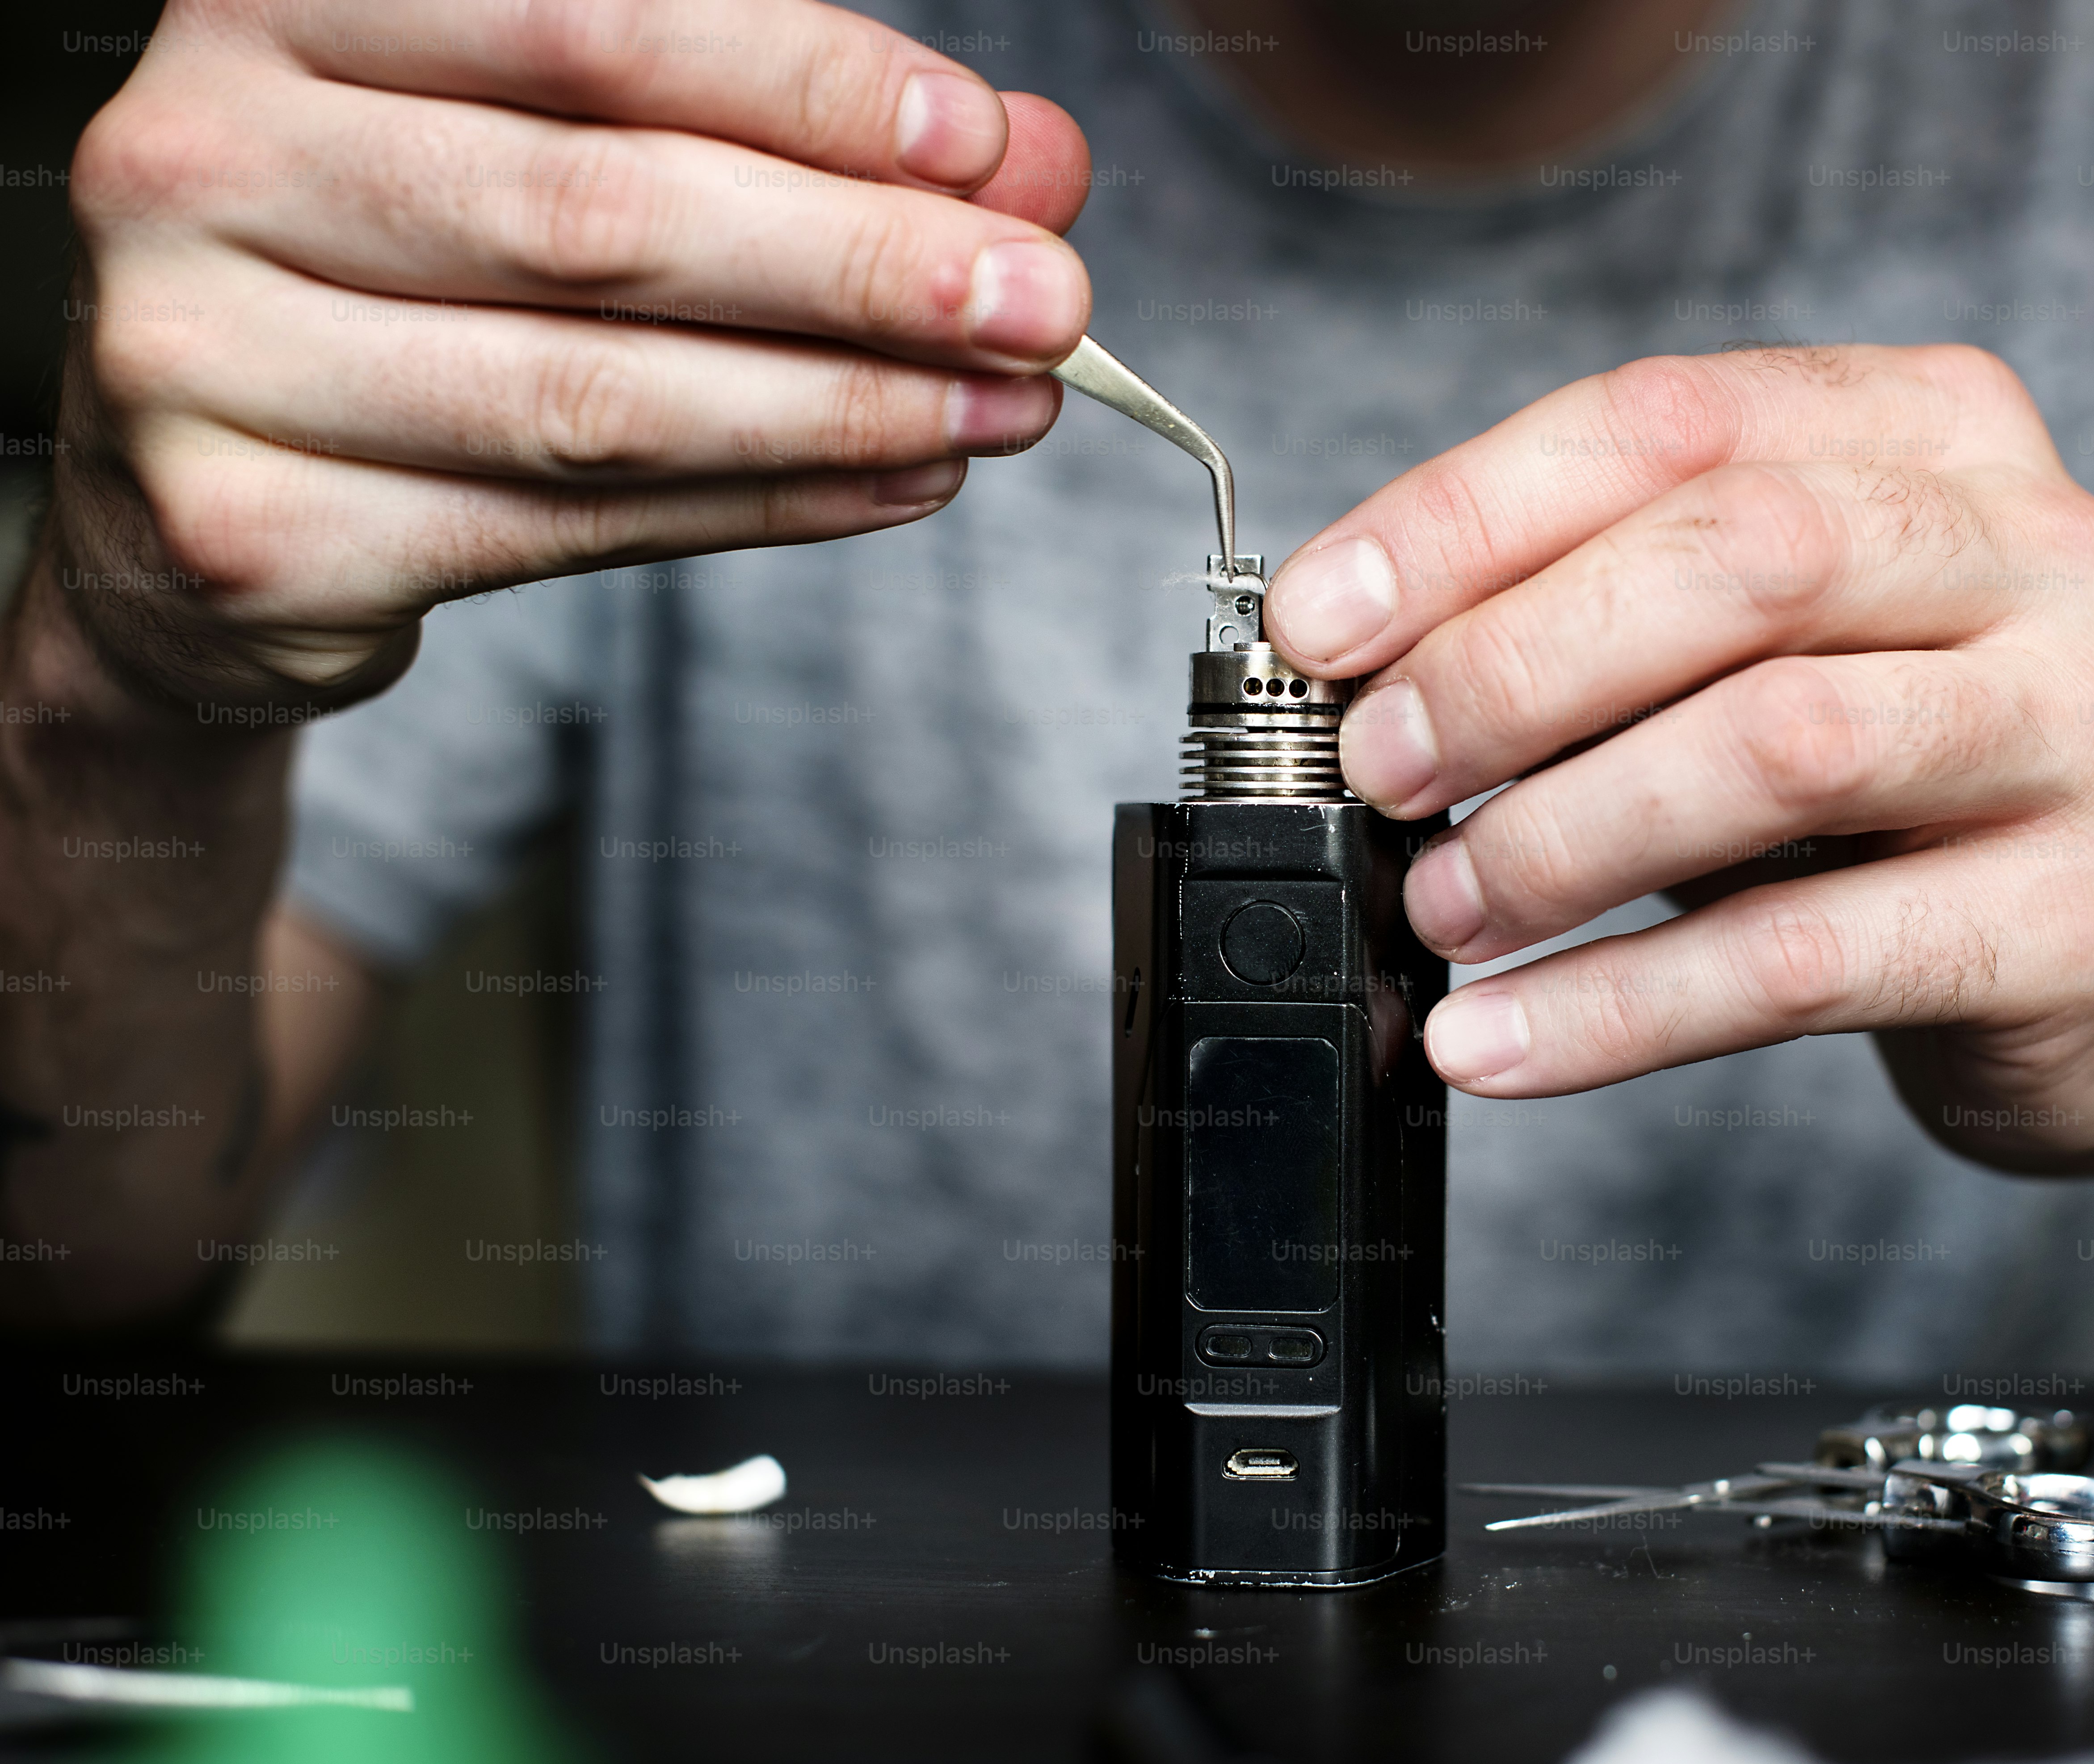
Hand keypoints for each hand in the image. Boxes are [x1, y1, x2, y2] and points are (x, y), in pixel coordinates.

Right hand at [47, 0, 1093, 710]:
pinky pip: (567, 527)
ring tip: (1005, 404)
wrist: (198, 484)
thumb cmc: (407, 267)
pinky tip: (898, 478)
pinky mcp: (257, 530)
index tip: (982, 148)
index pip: (586, 23)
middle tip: (1045, 302)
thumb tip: (1015, 161)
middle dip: (860, 265)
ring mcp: (202, 352)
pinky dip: (764, 504)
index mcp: (281, 3)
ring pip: (593, 393)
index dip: (805, 86)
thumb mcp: (568, 147)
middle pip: (601, 214)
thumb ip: (770, 133)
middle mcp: (203, 152)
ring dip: (842, 404)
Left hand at [1265, 347, 2093, 1170]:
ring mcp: (2082, 730)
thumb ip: (1603, 619)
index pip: (1668, 421)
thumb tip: (1356, 668)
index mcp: (1938, 430)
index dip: (1467, 518)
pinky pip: (1803, 957)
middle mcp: (2036, 548)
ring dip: (1561, 836)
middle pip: (1736, 559)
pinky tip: (1500, 1042)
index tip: (1320, 623)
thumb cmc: (1898, 787)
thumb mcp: (1762, 652)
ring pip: (1778, 744)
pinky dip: (1619, 1010)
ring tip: (1439, 906)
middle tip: (1377, 770)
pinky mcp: (2082, 920)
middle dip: (1511, 668)